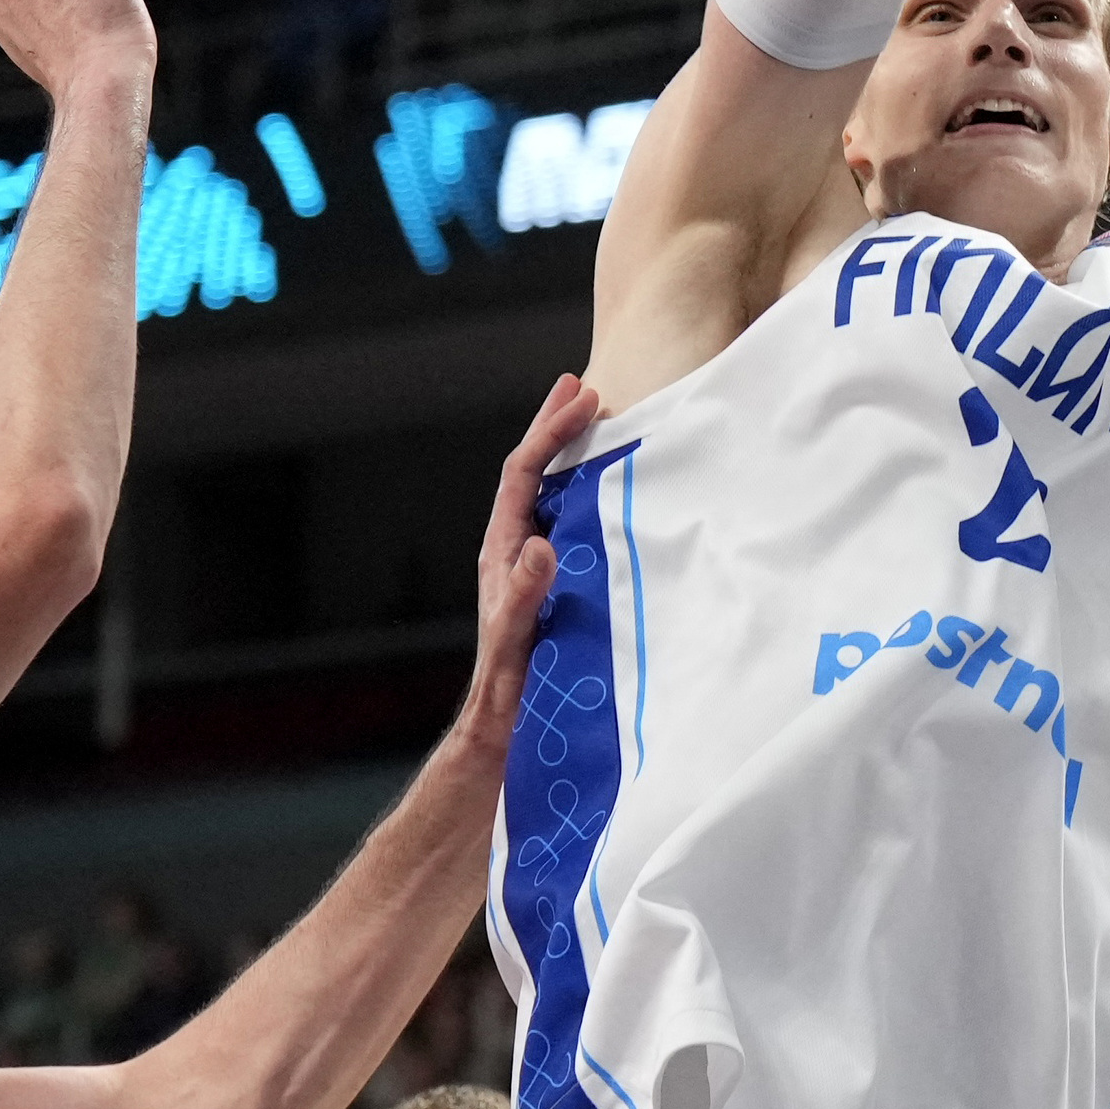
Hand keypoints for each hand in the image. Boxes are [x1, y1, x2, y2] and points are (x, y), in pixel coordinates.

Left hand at [444, 374, 593, 764]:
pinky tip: (608, 491)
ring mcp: (530, 563)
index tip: (584, 399)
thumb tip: (540, 542)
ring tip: (594, 422)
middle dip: (554, 426)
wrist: (505, 722)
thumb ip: (523, 594)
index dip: (550, 432)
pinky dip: (585, 493)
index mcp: (501, 549)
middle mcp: (513, 547)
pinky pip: (567, 521)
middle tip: (579, 386)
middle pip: (532, 471)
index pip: (523, 473)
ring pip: (550, 493)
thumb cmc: (506, 685)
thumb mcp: (514, 638)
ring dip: (570, 455)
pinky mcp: (550, 581)